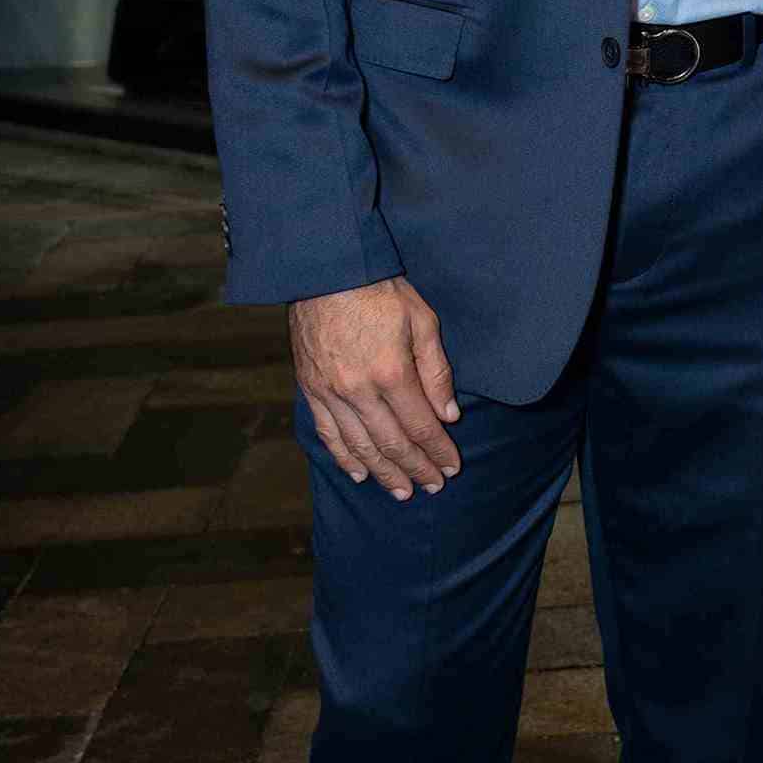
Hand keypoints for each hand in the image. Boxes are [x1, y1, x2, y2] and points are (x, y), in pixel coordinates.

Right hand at [290, 278, 462, 496]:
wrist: (324, 271)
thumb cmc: (380, 290)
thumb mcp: (422, 321)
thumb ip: (436, 371)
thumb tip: (448, 416)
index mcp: (392, 373)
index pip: (421, 427)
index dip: (438, 451)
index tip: (451, 468)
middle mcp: (359, 390)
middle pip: (392, 444)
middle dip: (415, 469)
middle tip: (432, 487)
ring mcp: (330, 393)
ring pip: (360, 447)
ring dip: (384, 473)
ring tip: (402, 491)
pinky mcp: (310, 389)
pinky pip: (328, 433)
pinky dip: (345, 458)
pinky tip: (360, 473)